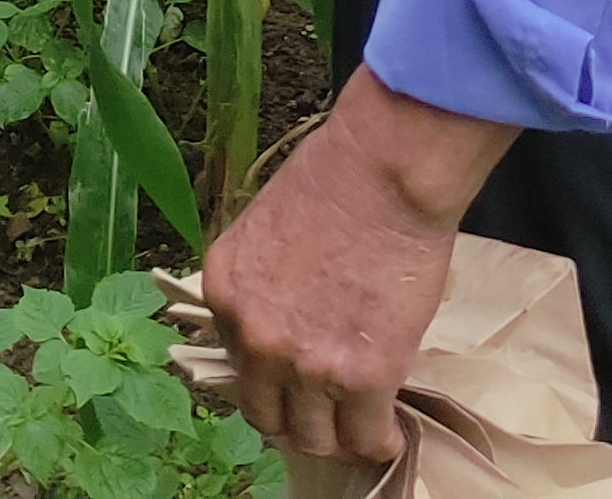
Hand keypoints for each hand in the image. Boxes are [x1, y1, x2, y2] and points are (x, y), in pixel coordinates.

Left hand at [196, 71, 516, 461]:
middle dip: (295, 417)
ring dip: (337, 435)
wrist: (384, 170)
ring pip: (314, 438)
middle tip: (322, 411)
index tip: (292, 380)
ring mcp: (304, 363)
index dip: (270, 376)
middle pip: (266, 414)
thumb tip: (285, 315)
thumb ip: (263, 282)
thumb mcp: (265, 228)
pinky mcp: (360, 378)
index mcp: (223, 293)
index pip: (236, 365)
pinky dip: (379, 441)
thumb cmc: (335, 178)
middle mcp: (253, 336)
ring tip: (358, 425)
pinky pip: (366, 436)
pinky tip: (388, 433)